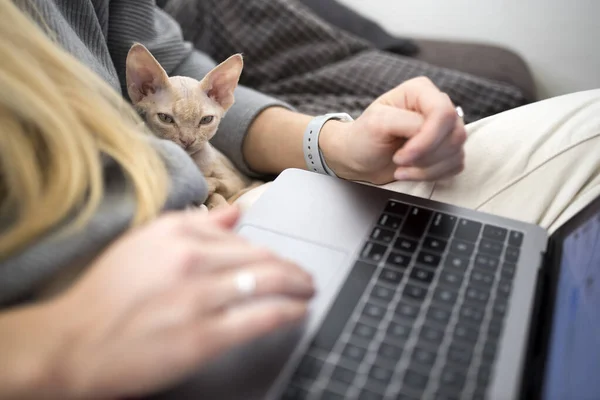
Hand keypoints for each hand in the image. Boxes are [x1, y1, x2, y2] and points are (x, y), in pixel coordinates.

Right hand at [36, 207, 313, 398]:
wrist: (72, 343)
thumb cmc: (104, 295)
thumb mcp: (143, 243)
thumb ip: (192, 224)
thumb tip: (234, 213)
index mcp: (177, 234)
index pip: (241, 238)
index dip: (267, 252)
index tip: (279, 260)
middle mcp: (191, 259)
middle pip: (262, 258)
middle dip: (292, 268)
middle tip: (304, 276)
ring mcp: (199, 297)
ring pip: (268, 282)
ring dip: (298, 286)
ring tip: (307, 290)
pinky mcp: (203, 335)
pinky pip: (261, 316)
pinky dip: (288, 311)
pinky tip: (298, 311)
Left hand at [321, 77, 466, 184]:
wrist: (358, 158)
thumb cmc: (363, 137)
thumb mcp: (377, 123)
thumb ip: (406, 122)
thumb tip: (428, 132)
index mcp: (420, 91)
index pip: (443, 112)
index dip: (427, 139)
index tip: (403, 156)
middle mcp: (436, 107)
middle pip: (454, 134)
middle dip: (426, 156)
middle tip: (399, 160)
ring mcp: (444, 130)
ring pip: (456, 152)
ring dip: (427, 168)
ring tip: (401, 168)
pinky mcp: (446, 150)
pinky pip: (455, 165)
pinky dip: (433, 175)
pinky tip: (411, 173)